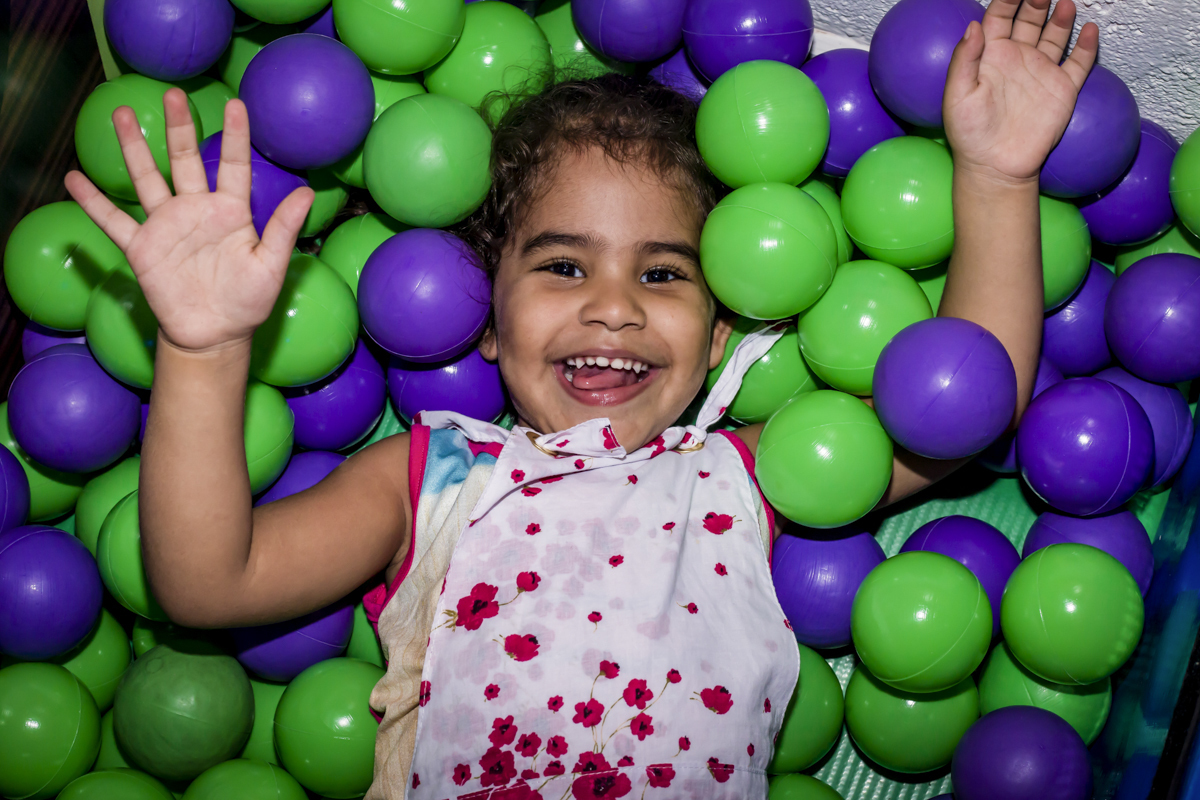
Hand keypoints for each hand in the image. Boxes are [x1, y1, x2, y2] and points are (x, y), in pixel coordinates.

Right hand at [64, 89, 313, 352]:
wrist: (215, 334)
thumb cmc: (248, 301)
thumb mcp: (270, 265)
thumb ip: (283, 228)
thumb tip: (308, 192)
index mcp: (230, 212)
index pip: (233, 166)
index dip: (235, 136)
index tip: (236, 104)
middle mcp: (196, 210)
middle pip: (184, 160)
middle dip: (179, 127)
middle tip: (173, 94)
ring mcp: (166, 226)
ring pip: (147, 178)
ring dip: (133, 147)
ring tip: (121, 113)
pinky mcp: (142, 247)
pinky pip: (113, 221)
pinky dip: (93, 202)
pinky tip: (73, 178)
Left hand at [944, 0, 1098, 184]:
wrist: (996, 166)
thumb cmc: (970, 135)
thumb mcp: (958, 95)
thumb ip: (964, 59)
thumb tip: (974, 25)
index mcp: (991, 57)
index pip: (999, 17)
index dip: (1007, 0)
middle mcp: (1017, 59)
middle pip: (1029, 20)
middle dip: (1036, 1)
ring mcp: (1041, 72)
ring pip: (1055, 36)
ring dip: (1061, 18)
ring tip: (1065, 2)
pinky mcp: (1062, 89)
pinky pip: (1079, 63)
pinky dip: (1086, 46)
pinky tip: (1090, 29)